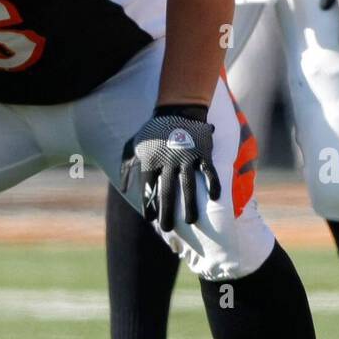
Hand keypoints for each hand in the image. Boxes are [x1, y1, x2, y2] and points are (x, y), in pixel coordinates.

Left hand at [120, 109, 219, 231]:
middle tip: (168, 228)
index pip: (148, 188)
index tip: (150, 219)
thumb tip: (123, 189)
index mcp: (151, 160)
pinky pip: (208, 171)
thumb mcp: (134, 144)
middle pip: (167, 192)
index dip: (148, 204)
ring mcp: (186, 157)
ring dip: (190, 205)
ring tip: (191, 220)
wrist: (177, 110)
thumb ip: (127, 166)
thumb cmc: (153, 131)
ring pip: (189, 186)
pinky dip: (213, 183)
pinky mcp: (202, 153)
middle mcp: (168, 161)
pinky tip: (214, 198)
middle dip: (167, 212)